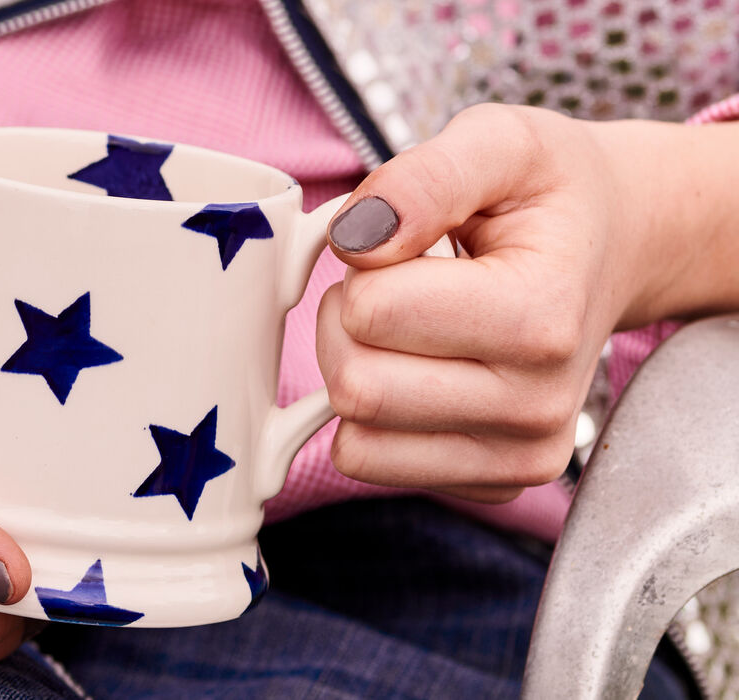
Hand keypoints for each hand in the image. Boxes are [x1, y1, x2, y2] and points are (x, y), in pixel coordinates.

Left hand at [315, 104, 738, 501]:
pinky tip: (423, 370)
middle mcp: (539, 404)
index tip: (405, 246)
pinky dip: (375, 418)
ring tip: (412, 327)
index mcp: (541, 315)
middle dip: (348, 325)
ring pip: (356, 439)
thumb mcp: (499, 143)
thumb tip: (353, 237)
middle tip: (397, 287)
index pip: (371, 313)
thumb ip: (424, 178)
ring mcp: (522, 455)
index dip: (362, 267)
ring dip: (357, 373)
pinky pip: (373, 465)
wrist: (615, 246)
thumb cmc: (548, 196)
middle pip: (356, 388)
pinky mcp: (495, 484)